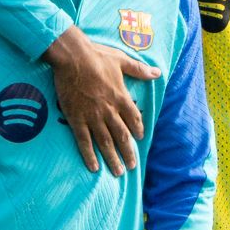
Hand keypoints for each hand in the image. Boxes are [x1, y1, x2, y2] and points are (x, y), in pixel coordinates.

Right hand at [42, 25, 160, 175]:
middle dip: (127, 153)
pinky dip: (89, 155)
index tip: (139, 138)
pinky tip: (94, 167)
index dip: (137, 130)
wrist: (72, 57)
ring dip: (112, 159)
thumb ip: (139, 70)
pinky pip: (84, 141)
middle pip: (122, 136)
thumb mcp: (121, 60)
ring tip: (118, 172)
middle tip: (131, 166)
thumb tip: (157, 73)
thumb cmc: (97, 56)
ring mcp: (92, 116)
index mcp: (121, 97)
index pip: (134, 119)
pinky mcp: (76, 118)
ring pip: (105, 143)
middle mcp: (109, 111)